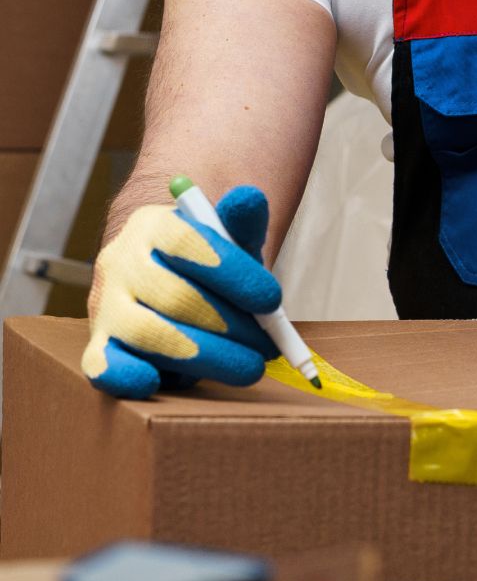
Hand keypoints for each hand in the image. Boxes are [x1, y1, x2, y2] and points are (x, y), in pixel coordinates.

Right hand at [81, 185, 280, 399]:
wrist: (169, 282)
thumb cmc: (208, 264)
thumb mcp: (229, 239)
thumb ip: (242, 223)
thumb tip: (250, 198)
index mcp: (152, 225)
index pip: (188, 242)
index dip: (233, 273)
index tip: (273, 301)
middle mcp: (120, 261)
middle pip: (174, 294)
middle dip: (229, 325)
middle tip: (268, 345)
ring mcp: (105, 306)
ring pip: (149, 332)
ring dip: (206, 355)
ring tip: (249, 366)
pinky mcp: (99, 347)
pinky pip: (102, 366)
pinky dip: (126, 376)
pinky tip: (157, 382)